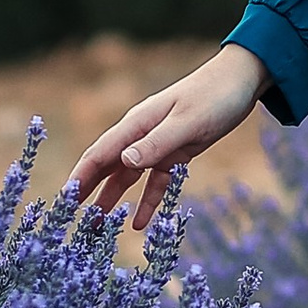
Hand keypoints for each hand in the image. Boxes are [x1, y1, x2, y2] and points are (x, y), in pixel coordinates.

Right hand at [67, 43, 266, 232]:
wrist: (241, 81)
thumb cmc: (214, 96)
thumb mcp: (187, 122)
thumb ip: (156, 143)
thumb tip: (124, 162)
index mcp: (136, 124)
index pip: (99, 154)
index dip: (80, 178)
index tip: (66, 202)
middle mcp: (140, 135)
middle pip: (107, 167)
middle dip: (89, 192)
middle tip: (74, 221)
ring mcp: (157, 144)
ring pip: (127, 177)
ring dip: (113, 199)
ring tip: (98, 227)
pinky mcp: (175, 153)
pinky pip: (156, 182)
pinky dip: (147, 201)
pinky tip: (140, 223)